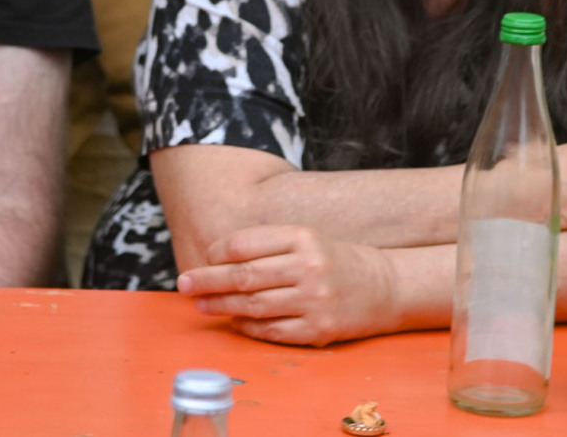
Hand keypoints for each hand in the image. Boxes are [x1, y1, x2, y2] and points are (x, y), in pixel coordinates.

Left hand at [175, 225, 398, 345]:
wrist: (383, 288)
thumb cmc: (331, 260)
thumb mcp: (305, 238)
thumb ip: (266, 244)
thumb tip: (214, 259)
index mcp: (302, 237)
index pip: (244, 244)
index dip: (216, 253)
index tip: (204, 258)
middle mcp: (308, 267)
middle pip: (243, 276)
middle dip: (207, 281)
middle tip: (183, 284)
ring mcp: (314, 301)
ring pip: (253, 305)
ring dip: (221, 306)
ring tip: (201, 304)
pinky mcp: (318, 330)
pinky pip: (271, 330)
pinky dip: (247, 327)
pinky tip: (233, 322)